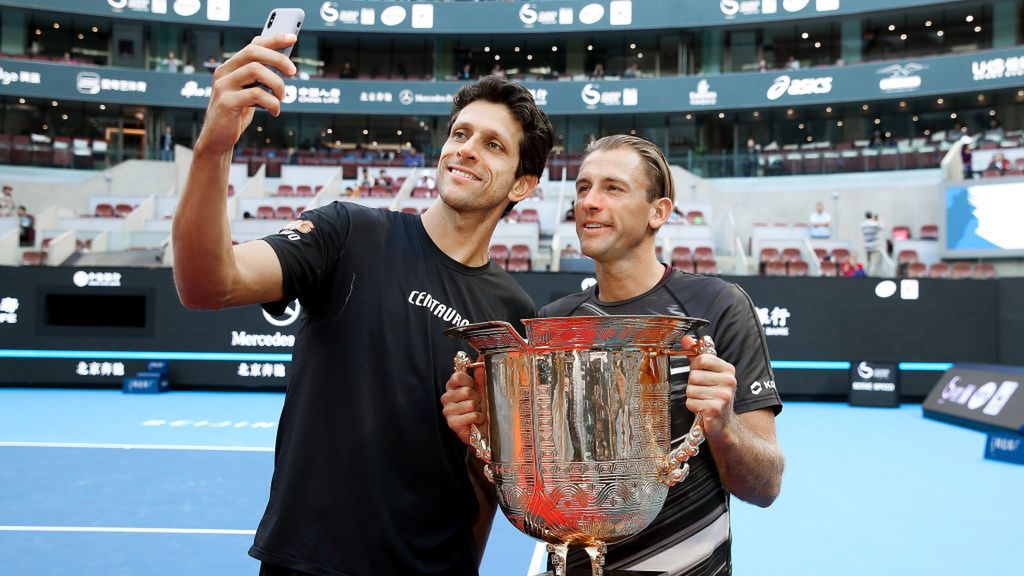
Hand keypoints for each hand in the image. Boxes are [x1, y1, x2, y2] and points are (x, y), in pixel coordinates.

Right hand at [194, 34, 296, 156]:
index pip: (253, 46)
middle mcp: (224, 72)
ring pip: (256, 70)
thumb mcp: (247, 92)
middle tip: (293, 72)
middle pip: (254, 52)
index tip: (292, 37)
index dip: (273, 39)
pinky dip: (272, 103)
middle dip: (278, 59)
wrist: (217, 139)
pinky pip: (256, 94)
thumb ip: (257, 76)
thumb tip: (279, 59)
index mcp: (230, 67)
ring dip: (276, 84)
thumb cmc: (236, 114)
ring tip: (281, 97)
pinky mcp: (226, 102)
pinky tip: (274, 111)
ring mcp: (223, 86)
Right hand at [441, 360, 487, 446]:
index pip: (457, 376)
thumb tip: (481, 358)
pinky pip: (472, 415)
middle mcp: (446, 398)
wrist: (482, 429)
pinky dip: (478, 418)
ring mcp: (448, 411)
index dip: (469, 382)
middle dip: (477, 398)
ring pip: (471, 404)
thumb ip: (480, 375)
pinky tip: (475, 421)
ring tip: (476, 412)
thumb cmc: (480, 409)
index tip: (473, 387)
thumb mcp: (481, 390)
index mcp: (451, 388)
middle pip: (466, 391)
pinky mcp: (452, 423)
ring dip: (479, 409)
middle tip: (477, 404)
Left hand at [682, 335, 737, 442]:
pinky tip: (702, 409)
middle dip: (692, 385)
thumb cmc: (714, 396)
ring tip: (703, 401)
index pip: (701, 359)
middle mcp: (729, 381)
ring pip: (690, 390)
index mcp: (728, 369)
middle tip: (702, 392)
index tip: (701, 376)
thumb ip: (696, 355)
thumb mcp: (708, 373)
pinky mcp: (715, 409)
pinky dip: (693, 407)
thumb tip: (686, 338)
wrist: (723, 423)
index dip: (695, 368)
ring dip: (692, 397)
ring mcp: (724, 396)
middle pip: (693, 376)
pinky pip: (691, 403)